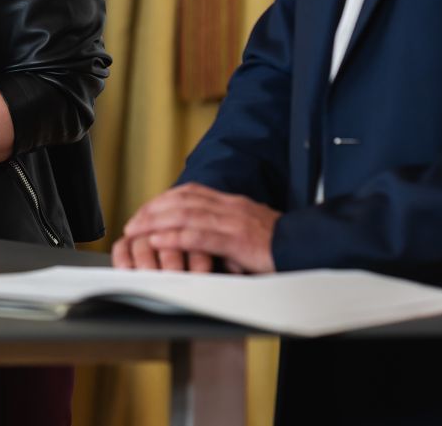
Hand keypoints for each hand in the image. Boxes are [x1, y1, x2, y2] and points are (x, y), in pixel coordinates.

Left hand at [116, 183, 279, 274]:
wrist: (308, 248)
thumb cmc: (282, 245)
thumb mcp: (252, 232)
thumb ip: (230, 233)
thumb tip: (208, 245)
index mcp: (233, 203)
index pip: (191, 193)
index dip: (165, 200)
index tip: (146, 209)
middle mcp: (230, 207)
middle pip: (182, 200)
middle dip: (153, 210)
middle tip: (133, 222)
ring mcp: (233, 222)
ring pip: (185, 215)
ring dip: (155, 222)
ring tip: (136, 230)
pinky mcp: (237, 241)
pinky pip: (199, 236)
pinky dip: (175, 238)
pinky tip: (159, 241)